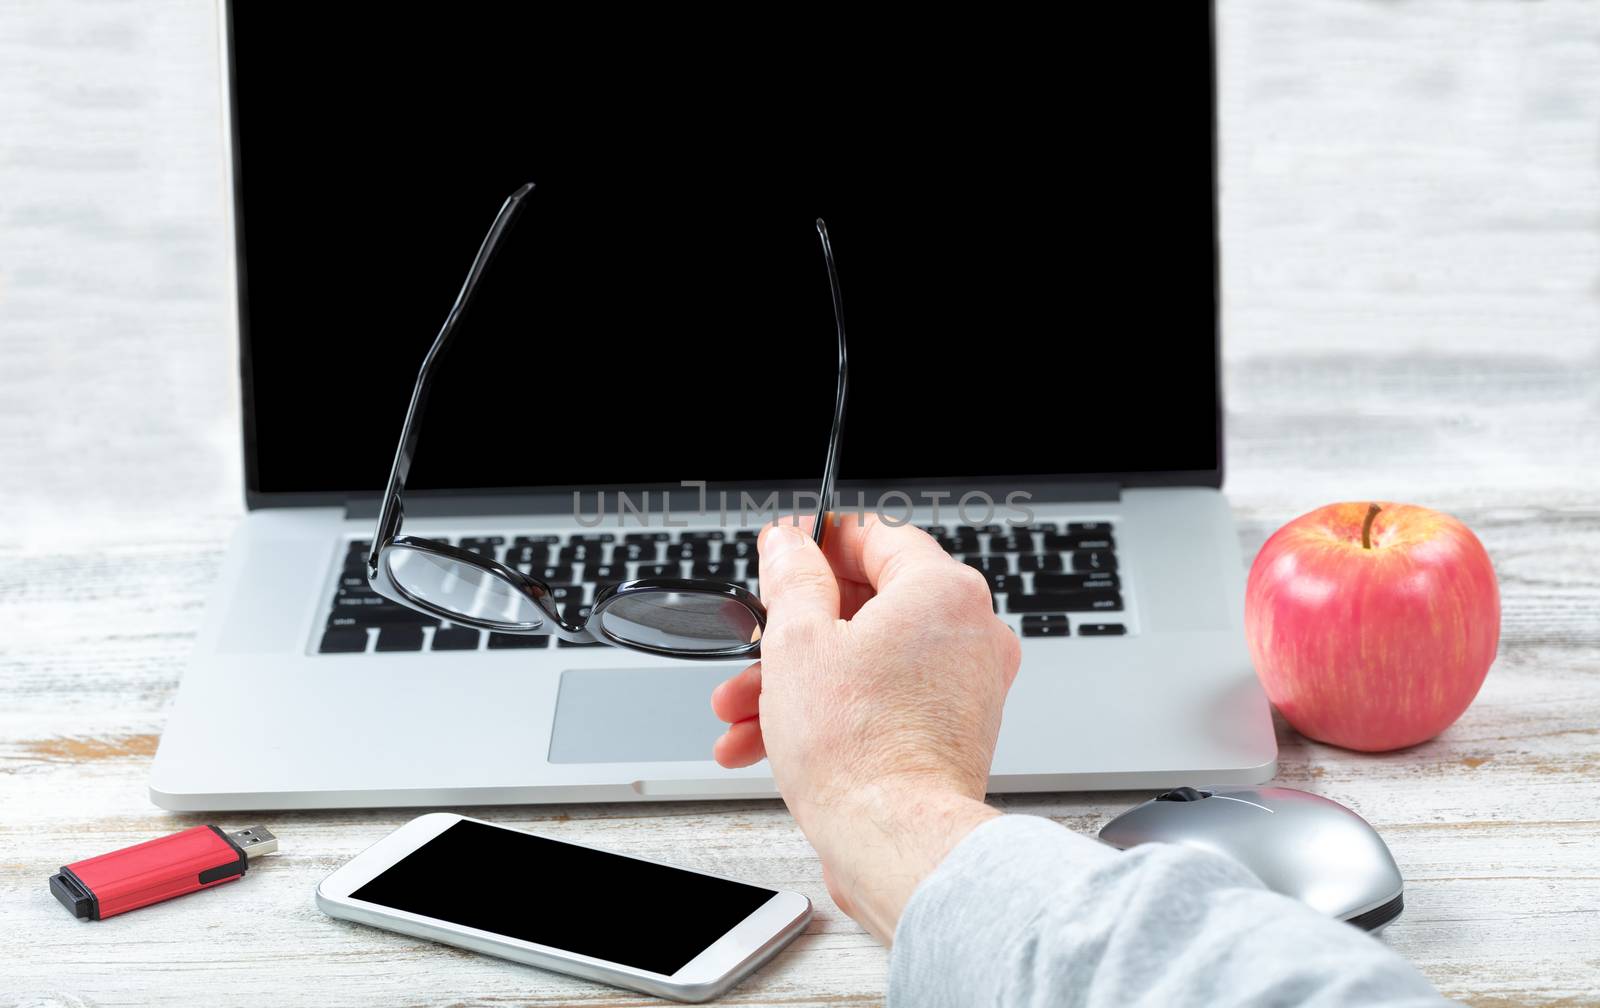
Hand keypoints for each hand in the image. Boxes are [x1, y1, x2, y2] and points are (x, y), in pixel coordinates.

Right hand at [710, 516, 1020, 941]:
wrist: (895, 841)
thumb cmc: (858, 749)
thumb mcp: (798, 641)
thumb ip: (792, 577)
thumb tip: (789, 543)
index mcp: (942, 590)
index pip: (879, 537)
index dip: (819, 543)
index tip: (784, 553)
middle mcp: (969, 631)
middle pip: (867, 604)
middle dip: (792, 630)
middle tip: (753, 642)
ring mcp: (967, 684)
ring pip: (867, 658)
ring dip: (797, 681)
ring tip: (740, 713)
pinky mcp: (953, 730)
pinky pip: (884, 699)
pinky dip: (832, 711)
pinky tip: (765, 742)